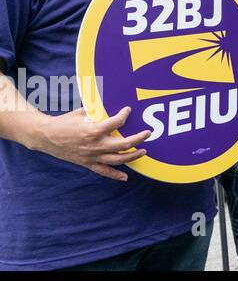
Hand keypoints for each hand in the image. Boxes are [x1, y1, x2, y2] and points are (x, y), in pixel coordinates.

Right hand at [32, 106, 148, 181]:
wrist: (45, 137)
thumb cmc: (64, 122)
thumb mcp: (81, 112)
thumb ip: (97, 110)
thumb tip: (110, 103)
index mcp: (93, 130)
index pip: (117, 122)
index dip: (124, 115)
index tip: (128, 110)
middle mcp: (95, 145)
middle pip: (123, 144)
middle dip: (139, 138)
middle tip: (148, 133)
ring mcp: (92, 156)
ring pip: (118, 159)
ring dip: (133, 156)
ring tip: (143, 151)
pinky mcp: (87, 163)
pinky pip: (104, 171)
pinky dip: (115, 175)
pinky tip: (125, 177)